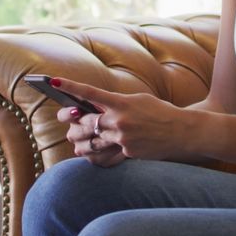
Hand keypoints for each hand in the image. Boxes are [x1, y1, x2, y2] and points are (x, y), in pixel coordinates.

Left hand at [52, 77, 193, 161]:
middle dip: (75, 124)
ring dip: (82, 142)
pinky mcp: (128, 152)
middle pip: (85, 123)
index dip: (69, 86)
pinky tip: (94, 154)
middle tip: (69, 124)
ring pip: (93, 142)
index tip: (53, 81)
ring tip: (76, 143)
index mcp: (121, 102)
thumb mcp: (138, 100)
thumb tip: (95, 106)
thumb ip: (116, 103)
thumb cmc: (160, 111)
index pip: (89, 92)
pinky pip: (107, 154)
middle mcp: (119, 120)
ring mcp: (123, 138)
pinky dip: (100, 153)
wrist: (182, 131)